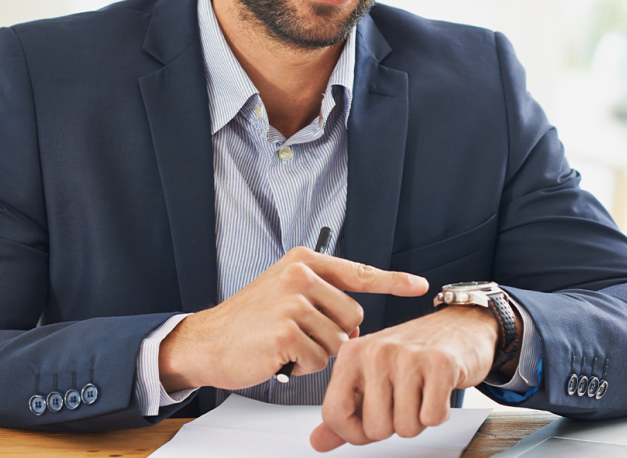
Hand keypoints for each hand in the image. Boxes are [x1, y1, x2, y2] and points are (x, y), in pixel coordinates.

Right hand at [158, 247, 428, 392]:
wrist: (207, 341)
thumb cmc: (248, 321)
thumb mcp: (285, 293)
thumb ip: (323, 298)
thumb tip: (356, 323)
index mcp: (303, 261)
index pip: (359, 271)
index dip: (393, 280)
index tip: (418, 284)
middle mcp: (300, 275)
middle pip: (353, 315)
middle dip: (332, 333)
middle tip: (296, 332)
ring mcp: (293, 302)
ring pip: (338, 341)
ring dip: (315, 352)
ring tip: (283, 343)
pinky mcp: (287, 331)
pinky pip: (319, 360)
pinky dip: (301, 365)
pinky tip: (277, 355)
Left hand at [310, 306, 515, 451]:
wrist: (460, 325)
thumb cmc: (413, 354)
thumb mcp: (371, 376)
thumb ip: (345, 411)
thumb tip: (317, 442)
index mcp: (351, 354)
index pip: (334, 415)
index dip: (353, 433)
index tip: (369, 423)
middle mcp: (374, 351)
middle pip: (374, 428)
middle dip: (394, 425)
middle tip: (404, 398)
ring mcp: (407, 356)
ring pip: (405, 427)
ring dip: (418, 419)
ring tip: (421, 391)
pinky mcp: (440, 363)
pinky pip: (432, 418)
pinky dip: (439, 412)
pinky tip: (438, 389)